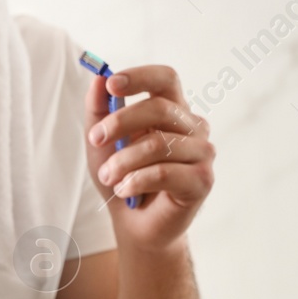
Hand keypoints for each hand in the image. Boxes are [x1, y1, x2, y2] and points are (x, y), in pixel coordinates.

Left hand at [84, 65, 214, 252]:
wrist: (134, 222)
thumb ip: (99, 109)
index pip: (165, 78)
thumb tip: (98, 78)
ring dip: (123, 161)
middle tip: (95, 140)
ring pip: (158, 144)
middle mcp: (193, 126)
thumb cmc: (122, 175)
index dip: (140, 76)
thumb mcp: (102, 141)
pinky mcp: (202, 180)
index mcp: (173, 109)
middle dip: (120, 122)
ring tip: (107, 177)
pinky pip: (165, 172)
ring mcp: (203, 153)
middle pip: (160, 107)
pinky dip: (136, 181)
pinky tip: (124, 190)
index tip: (112, 84)